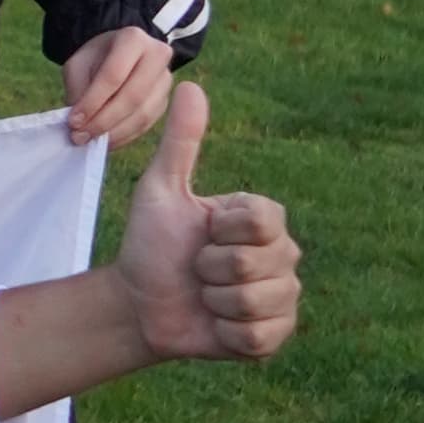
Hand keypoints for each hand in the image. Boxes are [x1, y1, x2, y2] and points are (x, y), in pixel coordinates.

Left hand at [58, 27, 174, 152]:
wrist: (118, 57)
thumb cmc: (95, 60)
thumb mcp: (78, 65)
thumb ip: (78, 90)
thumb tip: (80, 124)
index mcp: (133, 39)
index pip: (113, 75)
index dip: (93, 101)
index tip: (73, 121)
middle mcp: (157, 55)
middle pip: (133, 96)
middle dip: (104, 121)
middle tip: (80, 136)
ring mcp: (165, 80)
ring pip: (142, 114)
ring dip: (114, 133)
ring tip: (90, 141)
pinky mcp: (165, 101)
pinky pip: (147, 125)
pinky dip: (124, 136)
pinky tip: (106, 141)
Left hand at [109, 80, 300, 365]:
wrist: (139, 302)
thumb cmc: (152, 243)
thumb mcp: (160, 190)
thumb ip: (181, 143)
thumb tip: (190, 85)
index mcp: (265, 218)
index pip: (262, 221)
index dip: (219, 231)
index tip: (201, 233)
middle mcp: (284, 255)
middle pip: (256, 263)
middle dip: (210, 270)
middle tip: (197, 269)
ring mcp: (283, 298)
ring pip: (257, 302)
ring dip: (214, 303)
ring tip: (204, 296)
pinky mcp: (274, 337)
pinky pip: (257, 337)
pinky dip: (224, 333)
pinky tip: (213, 324)